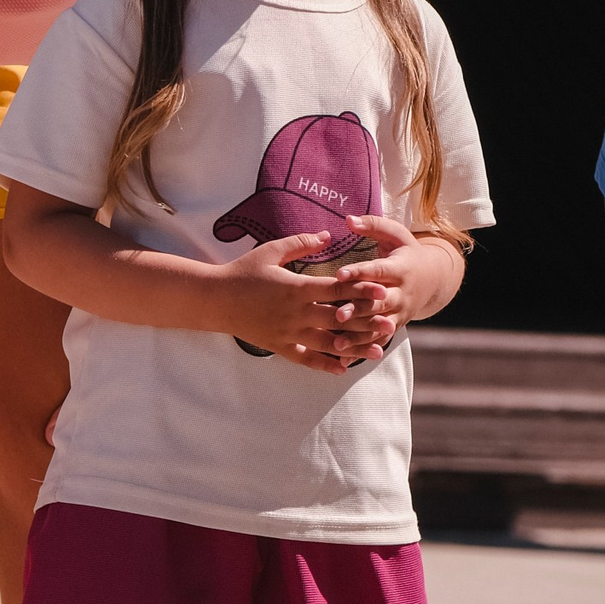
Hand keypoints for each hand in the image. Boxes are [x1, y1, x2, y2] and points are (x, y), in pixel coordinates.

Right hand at [221, 232, 382, 374]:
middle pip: (338, 318)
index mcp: (296, 287)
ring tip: (378, 351)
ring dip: (354, 347)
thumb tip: (328, 235)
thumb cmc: (242, 271)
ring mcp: (287, 332)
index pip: (336, 290)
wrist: (213, 299)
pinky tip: (343, 368)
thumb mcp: (270, 251)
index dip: (361, 290)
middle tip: (390, 323)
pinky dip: (324, 365)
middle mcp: (295, 313)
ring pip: (327, 343)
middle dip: (365, 321)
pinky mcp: (278, 346)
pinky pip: (305, 359)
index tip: (383, 291)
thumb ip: (301, 243)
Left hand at [330, 214, 463, 342]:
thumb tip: (348, 219)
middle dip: (359, 310)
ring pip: (378, 326)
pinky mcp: (395, 326)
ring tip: (337, 343)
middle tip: (338, 315)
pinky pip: (378, 340)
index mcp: (401, 268)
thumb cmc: (405, 251)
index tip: (339, 274)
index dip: (360, 272)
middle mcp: (402, 293)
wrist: (432, 278)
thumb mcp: (395, 234)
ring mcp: (400, 313)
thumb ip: (372, 225)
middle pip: (379, 303)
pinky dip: (362, 350)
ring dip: (359, 336)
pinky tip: (342, 358)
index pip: (378, 271)